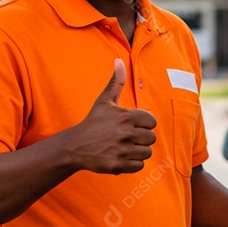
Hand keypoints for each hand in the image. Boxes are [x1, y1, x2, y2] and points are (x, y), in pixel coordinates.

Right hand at [70, 59, 156, 173]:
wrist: (75, 146)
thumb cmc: (93, 122)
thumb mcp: (104, 101)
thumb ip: (116, 81)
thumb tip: (119, 60)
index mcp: (127, 116)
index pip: (152, 122)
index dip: (144, 124)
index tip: (132, 125)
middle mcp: (126, 133)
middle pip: (151, 138)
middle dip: (141, 139)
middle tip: (127, 137)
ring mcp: (122, 150)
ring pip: (147, 153)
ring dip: (138, 151)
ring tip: (124, 147)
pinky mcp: (119, 165)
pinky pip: (139, 166)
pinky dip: (132, 163)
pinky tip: (121, 156)